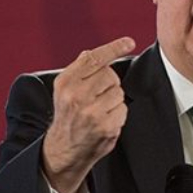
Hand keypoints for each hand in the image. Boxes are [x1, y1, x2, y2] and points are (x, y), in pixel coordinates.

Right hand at [42, 37, 135, 192]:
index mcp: (65, 83)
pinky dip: (118, 115)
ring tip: (99, 111)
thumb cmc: (68, 116)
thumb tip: (93, 53)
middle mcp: (76, 96)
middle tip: (97, 98)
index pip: (94, 58)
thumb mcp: (64, 90)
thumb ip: (79, 71)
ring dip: (114, 101)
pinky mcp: (105, 126)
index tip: (128, 42)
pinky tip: (105, 121)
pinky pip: (123, 109)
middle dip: (110, 84)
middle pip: (110, 75)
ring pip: (119, 92)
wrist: (64, 149)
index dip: (114, 48)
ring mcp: (91, 112)